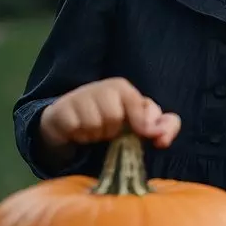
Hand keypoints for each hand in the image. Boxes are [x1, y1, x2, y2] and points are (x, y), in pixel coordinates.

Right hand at [41, 78, 180, 149]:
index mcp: (122, 88)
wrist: (72, 122)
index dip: (144, 123)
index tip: (145, 134)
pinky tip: (79, 131)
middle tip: (109, 130)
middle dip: (114, 131)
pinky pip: (75, 128)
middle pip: (114, 117)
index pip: (138, 103)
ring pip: (95, 124)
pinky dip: (79, 135)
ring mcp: (78, 96)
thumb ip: (165, 126)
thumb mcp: (142, 122)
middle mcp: (101, 87)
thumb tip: (163, 137)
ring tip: (94, 130)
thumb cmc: (113, 120)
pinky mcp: (60, 110)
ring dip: (96, 135)